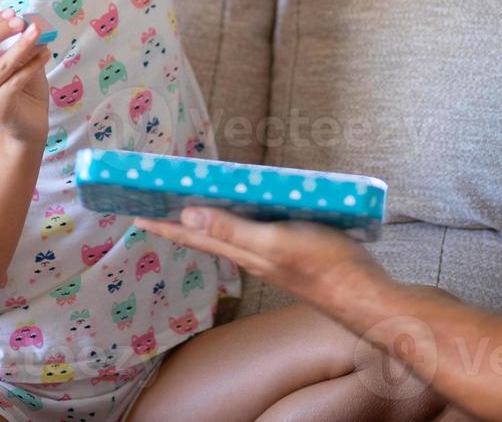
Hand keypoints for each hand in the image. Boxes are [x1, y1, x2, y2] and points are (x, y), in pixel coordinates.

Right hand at [0, 10, 50, 146]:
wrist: (31, 125)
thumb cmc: (26, 91)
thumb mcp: (25, 63)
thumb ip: (25, 46)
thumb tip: (32, 23)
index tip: (12, 12)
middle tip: (20, 21)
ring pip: (1, 65)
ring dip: (21, 46)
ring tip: (39, 32)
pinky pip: (16, 81)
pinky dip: (32, 64)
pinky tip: (46, 53)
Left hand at [135, 208, 386, 309]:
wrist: (366, 295)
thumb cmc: (325, 266)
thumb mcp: (274, 242)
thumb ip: (233, 229)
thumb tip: (186, 215)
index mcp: (243, 251)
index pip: (193, 236)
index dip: (164, 224)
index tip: (135, 213)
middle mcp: (252, 255)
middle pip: (207, 236)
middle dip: (178, 222)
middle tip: (153, 206)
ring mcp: (273, 255)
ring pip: (230, 234)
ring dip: (207, 220)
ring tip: (190, 206)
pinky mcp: (293, 250)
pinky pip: (255, 232)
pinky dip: (241, 219)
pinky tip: (248, 210)